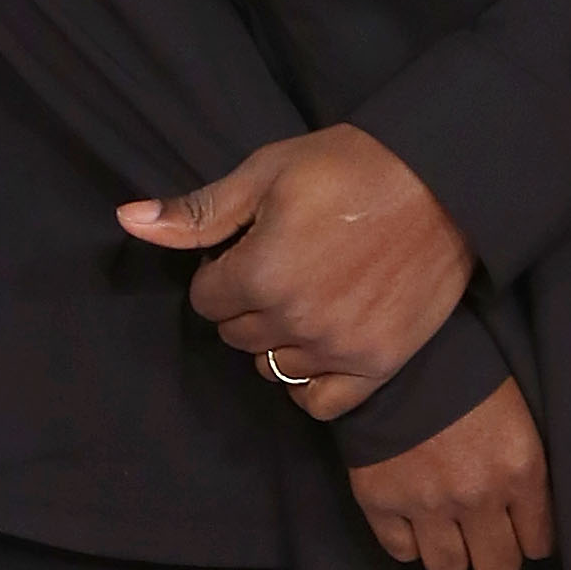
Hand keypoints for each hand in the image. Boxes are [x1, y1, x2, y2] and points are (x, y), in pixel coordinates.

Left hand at [116, 125, 473, 418]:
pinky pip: (319, 403)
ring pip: (272, 368)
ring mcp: (339, 350)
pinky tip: (323, 341)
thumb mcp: (267, 172)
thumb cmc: (350, 166)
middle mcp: (295, 321)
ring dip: (279, 337)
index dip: (223, 270)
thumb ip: (198, 211)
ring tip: (309, 294)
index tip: (254, 245)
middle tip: (285, 263)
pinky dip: (312, 380)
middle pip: (236, 335)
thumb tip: (127, 220)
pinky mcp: (378, 366)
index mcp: (260, 273)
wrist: (444, 181)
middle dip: (247, 302)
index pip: (206, 299)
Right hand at [349, 378, 554, 569]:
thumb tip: (532, 514)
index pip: (539, 543)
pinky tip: (414, 518)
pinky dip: (409, 541)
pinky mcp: (381, 502)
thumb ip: (526, 468)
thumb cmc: (467, 371)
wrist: (399, 347)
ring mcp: (426, 503)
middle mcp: (476, 495)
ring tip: (448, 528)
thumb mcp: (517, 413)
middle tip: (486, 534)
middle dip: (495, 554)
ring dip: (452, 552)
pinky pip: (402, 553)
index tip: (521, 528)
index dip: (530, 536)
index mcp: (519, 468)